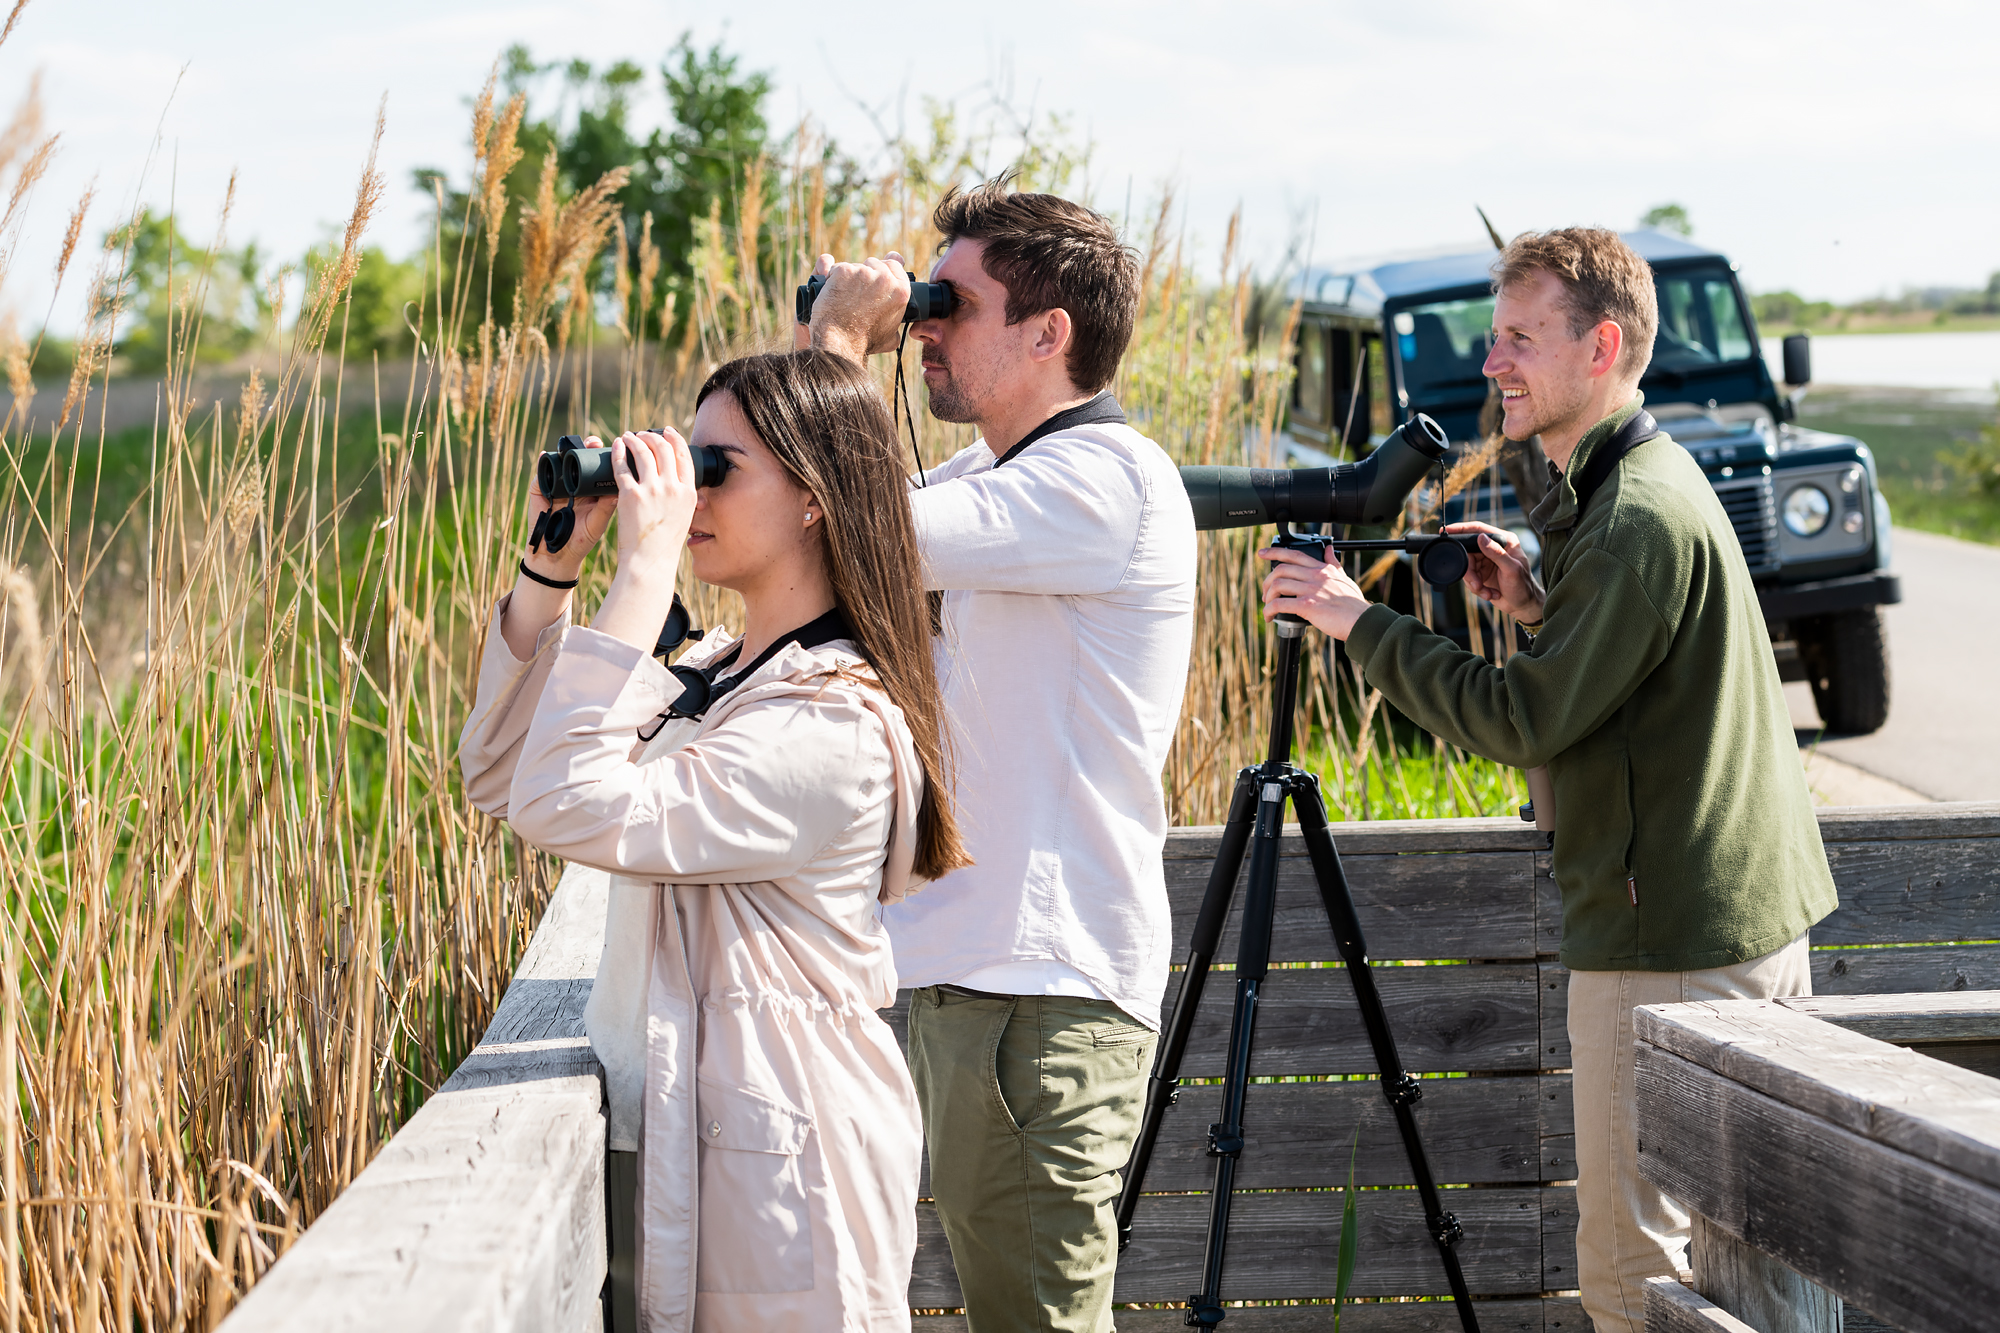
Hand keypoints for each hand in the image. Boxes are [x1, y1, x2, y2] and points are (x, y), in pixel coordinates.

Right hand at [502, 447, 615, 659]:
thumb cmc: (581, 540)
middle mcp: (576, 483)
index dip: (607, 457)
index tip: (615, 448)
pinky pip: (542, 471)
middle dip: (588, 447)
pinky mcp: (540, 488)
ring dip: (568, 450)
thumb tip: (621, 487)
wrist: (556, 554)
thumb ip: (607, 506)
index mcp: (593, 489)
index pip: (600, 467)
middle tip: (594, 442)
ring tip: (575, 445)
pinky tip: (548, 454)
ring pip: (562, 461)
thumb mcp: (597, 522)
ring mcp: (557, 484)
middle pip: (582, 458)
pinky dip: (545, 461)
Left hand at [591, 428, 698, 652]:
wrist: (649, 563)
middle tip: (643, 434)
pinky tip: (615, 447)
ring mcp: (652, 491)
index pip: (684, 456)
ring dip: (634, 440)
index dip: (675, 439)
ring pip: (643, 452)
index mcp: (688, 493)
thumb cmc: (663, 546)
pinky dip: (618, 452)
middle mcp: (672, 488)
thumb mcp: (683, 519)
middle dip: (652, 436)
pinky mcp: (630, 495)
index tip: (667, 431)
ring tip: (627, 437)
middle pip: (664, 449)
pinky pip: (622, 466)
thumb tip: (677, 485)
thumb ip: (681, 499)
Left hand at [803, 252, 909, 360]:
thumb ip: (896, 325)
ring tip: (843, 296)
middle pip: (874, 262)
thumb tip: (895, 329)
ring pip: (854, 265)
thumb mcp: (891, 338)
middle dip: (865, 273)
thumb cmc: (864, 342)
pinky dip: (831, 277)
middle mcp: (885, 278)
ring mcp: (863, 273)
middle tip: (857, 291)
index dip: (884, 269)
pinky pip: (834, 267)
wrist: (840, 342)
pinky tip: (830, 289)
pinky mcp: (844, 271)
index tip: (876, 273)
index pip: (894, 265)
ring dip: (848, 276)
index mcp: (901, 291)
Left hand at [1259, 546, 1372, 640]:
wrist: (1362, 621)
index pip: (1295, 554)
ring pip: (1278, 585)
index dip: (1275, 551)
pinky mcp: (1308, 606)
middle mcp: (1315, 576)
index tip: (1262, 553)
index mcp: (1322, 569)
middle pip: (1281, 569)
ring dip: (1267, 596)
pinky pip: (1280, 604)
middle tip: (1265, 592)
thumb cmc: (1354, 604)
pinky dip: (1269, 610)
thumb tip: (1330, 549)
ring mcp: (1311, 590)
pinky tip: (1269, 616)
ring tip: (1268, 606)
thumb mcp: (1345, 577)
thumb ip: (1333, 564)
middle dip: (1267, 581)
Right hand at [1443, 521, 1544, 622]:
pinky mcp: (1481, 573)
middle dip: (1470, 571)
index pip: (1479, 529)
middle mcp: (1493, 548)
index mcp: (1504, 541)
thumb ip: (1496, 553)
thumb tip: (1481, 538)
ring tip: (1486, 592)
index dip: (1462, 529)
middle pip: (1468, 552)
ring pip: (1467, 567)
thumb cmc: (1523, 586)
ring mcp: (1486, 561)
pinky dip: (1477, 588)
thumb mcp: (1511, 569)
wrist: (1522, 606)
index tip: (1448, 531)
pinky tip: (1489, 593)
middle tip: (1476, 584)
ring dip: (1474, 583)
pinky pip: (1469, 578)